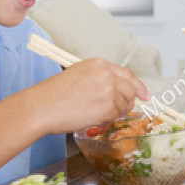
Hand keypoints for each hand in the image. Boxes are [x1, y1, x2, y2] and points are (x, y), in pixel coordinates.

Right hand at [28, 58, 148, 133]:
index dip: (138, 86)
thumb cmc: (53, 95)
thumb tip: (119, 91)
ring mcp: (109, 89)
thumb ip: (100, 79)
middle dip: (127, 103)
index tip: (145, 95)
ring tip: (94, 113)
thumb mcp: (78, 76)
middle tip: (117, 111)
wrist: (39, 107)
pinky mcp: (107, 106)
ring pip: (124, 105)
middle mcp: (106, 74)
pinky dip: (106, 120)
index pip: (127, 74)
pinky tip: (91, 117)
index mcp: (99, 64)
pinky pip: (115, 116)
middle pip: (130, 90)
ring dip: (114, 112)